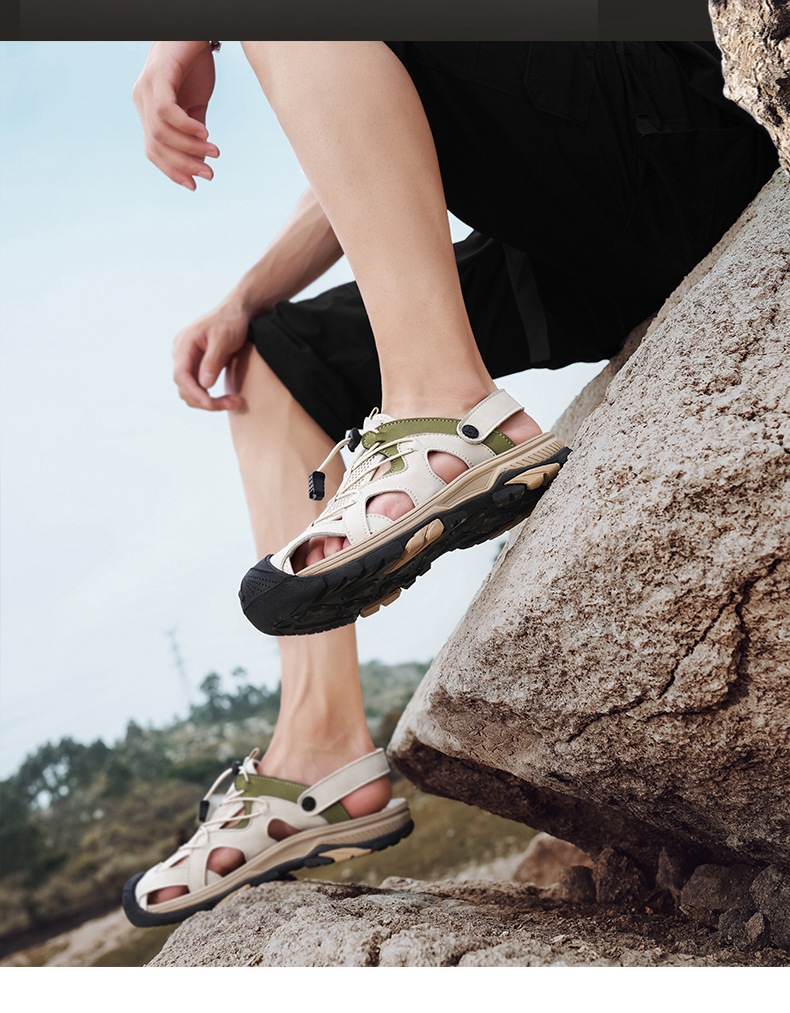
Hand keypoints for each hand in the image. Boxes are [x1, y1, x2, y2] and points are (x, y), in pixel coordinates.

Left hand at [133, 42, 219, 189]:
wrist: (195, 32)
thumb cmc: (194, 64)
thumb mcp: (196, 104)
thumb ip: (194, 131)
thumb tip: (202, 161)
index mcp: (148, 109)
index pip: (153, 150)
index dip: (172, 171)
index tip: (195, 185)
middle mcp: (141, 99)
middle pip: (156, 145)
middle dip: (184, 164)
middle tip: (209, 174)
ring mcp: (146, 87)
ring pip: (161, 132)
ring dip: (189, 147)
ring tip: (213, 152)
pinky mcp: (158, 76)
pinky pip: (167, 112)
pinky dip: (186, 127)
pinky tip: (205, 134)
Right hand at [172, 301, 251, 409]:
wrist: (237, 311)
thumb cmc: (230, 321)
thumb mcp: (223, 339)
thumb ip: (213, 361)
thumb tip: (204, 385)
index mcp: (184, 344)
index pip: (181, 375)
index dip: (194, 393)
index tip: (212, 404)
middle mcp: (182, 354)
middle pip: (184, 387)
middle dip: (205, 401)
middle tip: (233, 403)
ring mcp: (188, 360)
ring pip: (191, 390)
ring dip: (208, 401)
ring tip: (234, 401)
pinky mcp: (197, 365)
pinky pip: (199, 387)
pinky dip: (211, 396)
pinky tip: (228, 397)